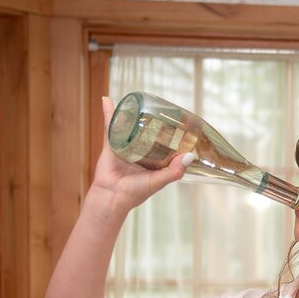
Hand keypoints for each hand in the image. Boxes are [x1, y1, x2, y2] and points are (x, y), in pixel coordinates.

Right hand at [88, 95, 191, 215]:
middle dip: (154, 121)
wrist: (112, 197)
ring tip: (139, 101)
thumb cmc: (135, 192)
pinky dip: (109, 113)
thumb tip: (190, 155)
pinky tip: (108, 100)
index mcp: (152, 161)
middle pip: (148, 132)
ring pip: (130, 127)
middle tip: (163, 108)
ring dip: (133, 114)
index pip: (165, 144)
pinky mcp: (111, 144)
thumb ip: (175, 170)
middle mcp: (139, 153)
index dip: (173, 134)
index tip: (182, 123)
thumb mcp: (159, 181)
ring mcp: (125, 147)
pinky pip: (110, 126)